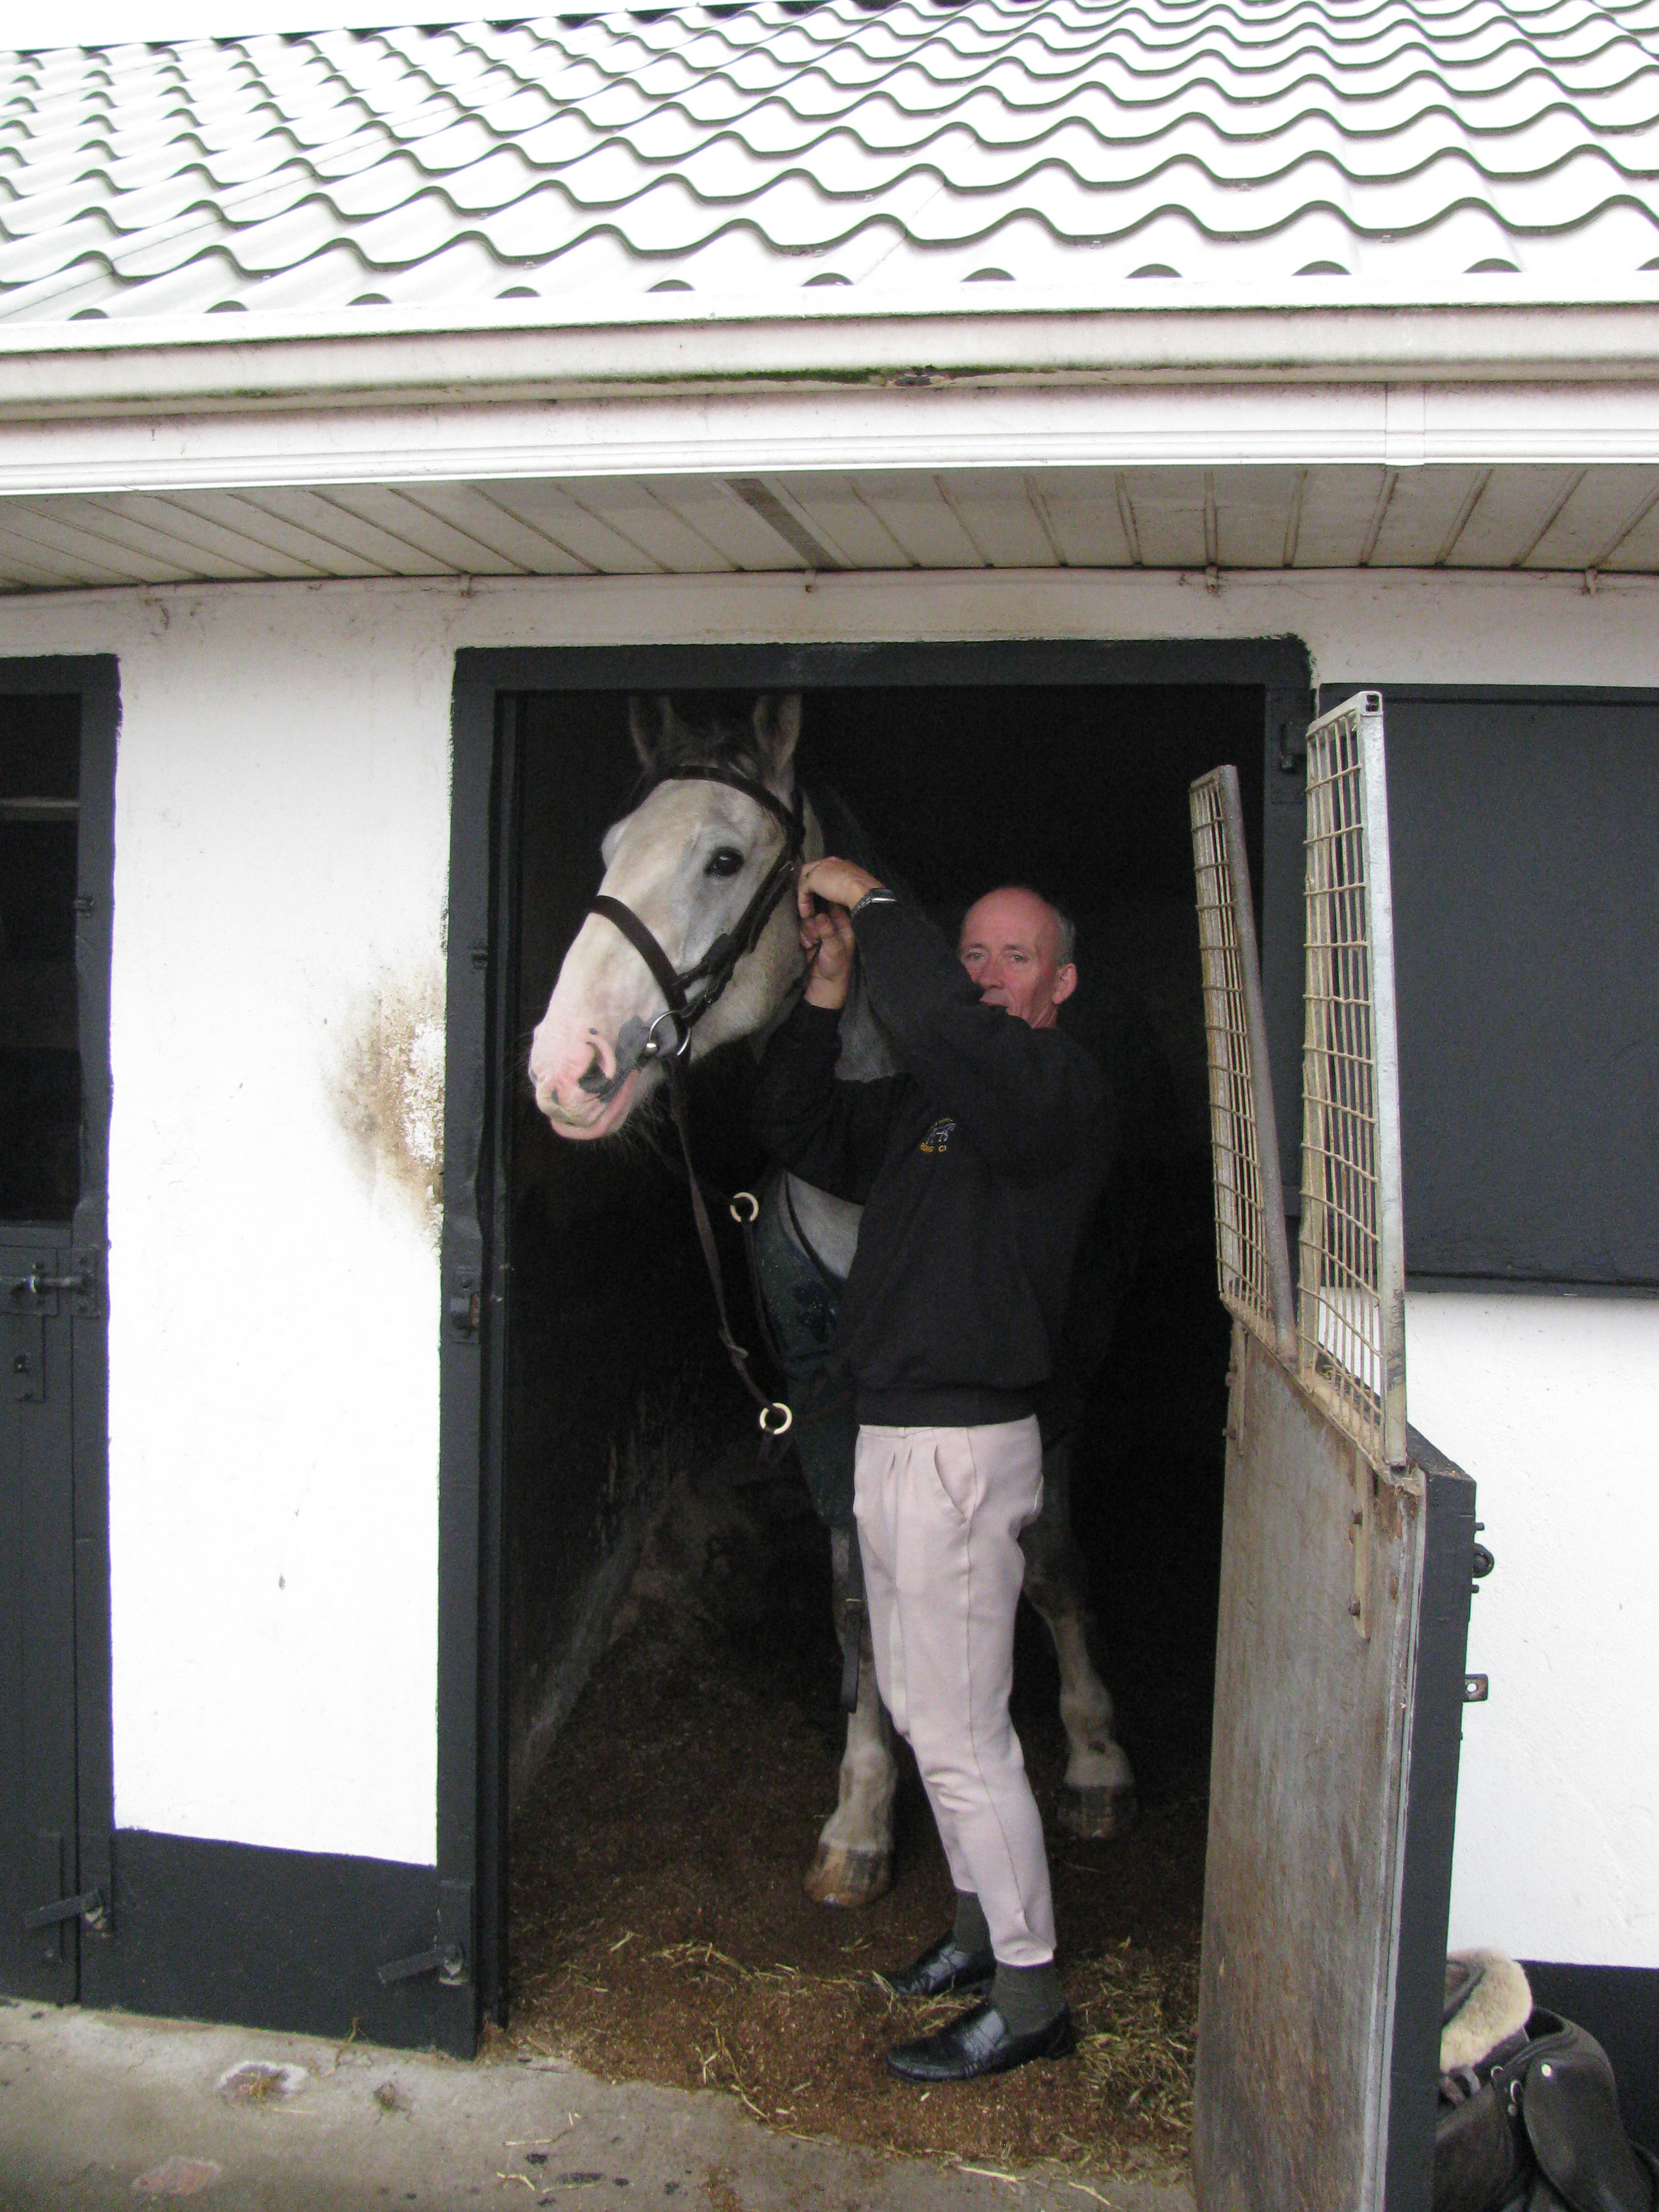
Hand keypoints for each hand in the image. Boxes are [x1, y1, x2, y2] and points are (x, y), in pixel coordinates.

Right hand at [796, 857, 882, 1010]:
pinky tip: (807, 946)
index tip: (817, 916)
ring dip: (807, 931)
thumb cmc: (836, 967)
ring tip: (812, 943)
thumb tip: (820, 915)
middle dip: (812, 922)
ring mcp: (822, 930)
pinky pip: (803, 928)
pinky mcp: (812, 936)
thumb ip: (827, 931)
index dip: (822, 907)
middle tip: (815, 936)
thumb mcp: (834, 949)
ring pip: (809, 919)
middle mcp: (834, 924)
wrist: (825, 985)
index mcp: (845, 924)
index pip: (833, 905)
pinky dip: (804, 936)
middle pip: (817, 910)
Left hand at [797, 856, 882, 917]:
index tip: (824, 896)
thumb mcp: (860, 889)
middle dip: (810, 884)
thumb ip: (853, 889)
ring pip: (806, 879)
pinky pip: (803, 890)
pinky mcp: (813, 878)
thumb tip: (853, 897)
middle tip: (811, 901)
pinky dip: (803, 902)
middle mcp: (832, 862)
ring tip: (808, 910)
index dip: (824, 881)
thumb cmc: (866, 892)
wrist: (863, 891)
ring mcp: (822, 868)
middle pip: (814, 870)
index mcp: (844, 864)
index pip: (828, 869)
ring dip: (806, 895)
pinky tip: (806, 913)